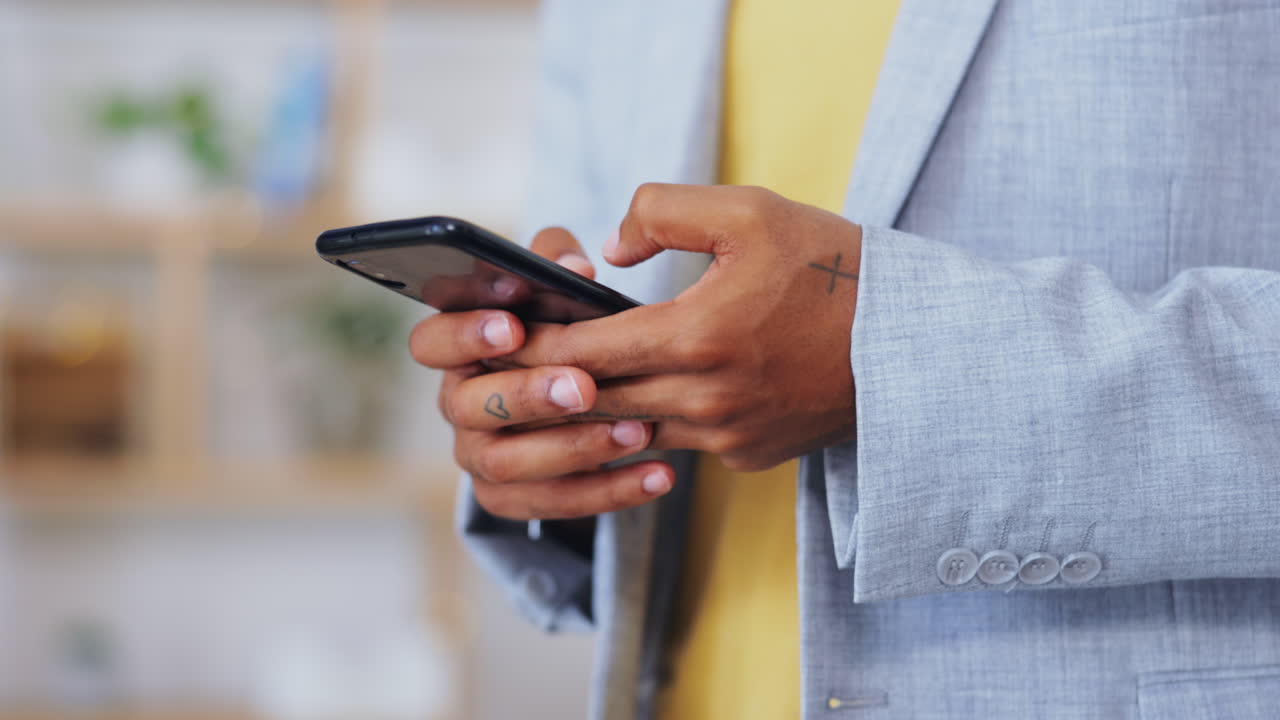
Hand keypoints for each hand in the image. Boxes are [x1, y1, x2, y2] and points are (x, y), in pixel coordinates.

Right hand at [409, 228, 674, 520]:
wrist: (573, 398)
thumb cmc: (559, 327)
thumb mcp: (553, 288)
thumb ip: (556, 265)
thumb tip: (577, 267)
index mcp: (456, 348)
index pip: (431, 342)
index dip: (464, 335)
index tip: (513, 326)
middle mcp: (457, 404)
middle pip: (470, 407)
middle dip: (528, 396)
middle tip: (584, 386)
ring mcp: (478, 456)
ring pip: (508, 463)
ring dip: (576, 447)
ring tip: (637, 431)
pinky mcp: (508, 498)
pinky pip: (550, 504)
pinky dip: (608, 492)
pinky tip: (658, 473)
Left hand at [507, 184, 861, 470]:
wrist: (913, 342)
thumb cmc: (832, 267)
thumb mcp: (750, 212)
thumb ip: (663, 214)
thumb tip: (610, 248)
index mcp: (696, 337)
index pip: (583, 354)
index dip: (534, 347)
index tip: (496, 340)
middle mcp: (706, 399)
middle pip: (596, 402)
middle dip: (547, 388)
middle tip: (506, 370)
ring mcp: (729, 435)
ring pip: (633, 429)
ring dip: (595, 410)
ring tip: (558, 387)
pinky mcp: (749, 454)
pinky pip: (681, 441)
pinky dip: (654, 421)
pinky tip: (639, 398)